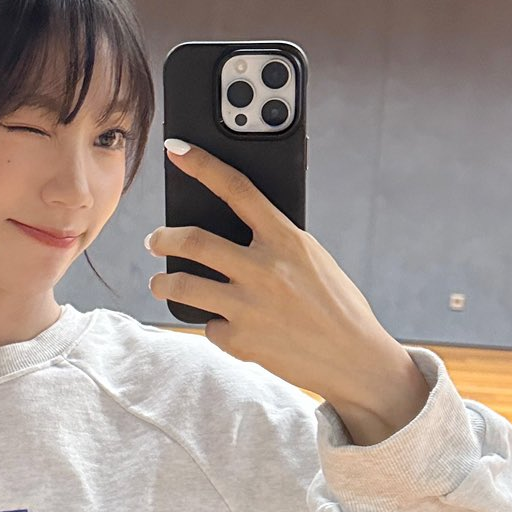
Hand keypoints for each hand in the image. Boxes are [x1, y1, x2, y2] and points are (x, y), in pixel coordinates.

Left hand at [145, 141, 429, 438]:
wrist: (356, 361)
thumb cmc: (337, 305)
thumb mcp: (313, 259)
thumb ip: (276, 242)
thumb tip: (232, 230)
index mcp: (287, 239)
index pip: (236, 189)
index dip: (202, 165)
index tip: (176, 151)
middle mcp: (265, 269)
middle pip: (192, 241)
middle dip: (162, 238)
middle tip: (155, 240)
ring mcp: (249, 306)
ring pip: (181, 285)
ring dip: (162, 283)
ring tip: (161, 283)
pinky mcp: (241, 341)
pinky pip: (208, 325)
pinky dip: (212, 324)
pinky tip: (223, 325)